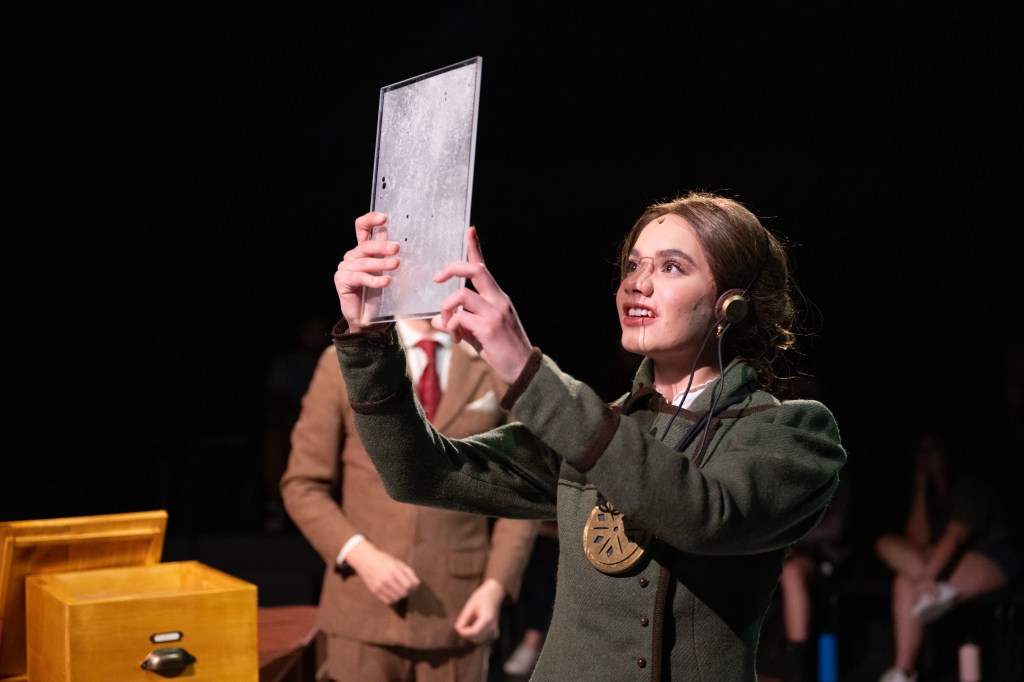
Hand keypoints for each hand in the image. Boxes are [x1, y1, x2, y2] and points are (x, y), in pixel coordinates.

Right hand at [334, 212, 400, 331]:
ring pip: (365, 262)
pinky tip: (386, 281)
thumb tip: (404, 241)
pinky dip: (374, 279)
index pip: (362, 228)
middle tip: (397, 248)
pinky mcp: (342, 280)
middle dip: (382, 246)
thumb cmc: (381, 294)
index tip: (384, 218)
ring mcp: (346, 267)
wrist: (369, 320)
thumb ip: (390, 255)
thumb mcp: (388, 271)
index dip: (370, 220)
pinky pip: (360, 277)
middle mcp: (353, 256)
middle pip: (366, 245)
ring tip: (396, 264)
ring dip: (382, 263)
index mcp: (363, 249)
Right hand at [344, 540, 420, 604]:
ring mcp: (379, 586)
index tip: (413, 584)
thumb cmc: (383, 560)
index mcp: (393, 570)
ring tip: (400, 589)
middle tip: (408, 588)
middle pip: (403, 593)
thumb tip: (417, 583)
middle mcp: (386, 579)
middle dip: (408, 591)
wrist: (365, 559)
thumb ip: (408, 572)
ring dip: (401, 595)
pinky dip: (393, 598)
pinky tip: (393, 592)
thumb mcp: (397, 562)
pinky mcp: (374, 591)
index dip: (413, 586)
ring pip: (396, 598)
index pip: (408, 585)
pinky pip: (388, 601)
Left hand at [432, 227, 533, 383]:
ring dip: (447, 308)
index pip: (484, 267)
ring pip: (462, 295)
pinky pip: (460, 318)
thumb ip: (460, 322)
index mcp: (498, 297)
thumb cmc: (502, 351)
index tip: (469, 230)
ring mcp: (495, 313)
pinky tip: (457, 339)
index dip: (475, 247)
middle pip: (474, 270)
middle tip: (437, 278)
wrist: (522, 370)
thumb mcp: (478, 332)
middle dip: (452, 268)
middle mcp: (498, 300)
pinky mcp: (489, 328)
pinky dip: (451, 326)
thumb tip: (437, 319)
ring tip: (448, 325)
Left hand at [453, 578, 504, 643]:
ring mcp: (495, 631)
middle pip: (475, 638)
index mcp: (488, 619)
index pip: (474, 632)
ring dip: (470, 635)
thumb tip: (457, 629)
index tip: (457, 627)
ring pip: (478, 640)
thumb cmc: (482, 597)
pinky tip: (474, 625)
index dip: (464, 632)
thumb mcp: (471, 605)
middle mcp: (493, 627)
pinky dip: (476, 635)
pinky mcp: (494, 633)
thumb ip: (464, 618)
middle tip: (461, 623)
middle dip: (466, 633)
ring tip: (468, 622)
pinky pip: (482, 639)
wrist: (494, 594)